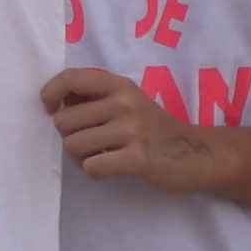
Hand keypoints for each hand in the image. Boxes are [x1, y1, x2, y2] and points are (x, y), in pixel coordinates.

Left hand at [41, 63, 221, 191]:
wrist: (200, 154)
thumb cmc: (153, 128)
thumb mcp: (128, 101)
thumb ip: (95, 98)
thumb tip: (53, 103)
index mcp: (121, 85)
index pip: (71, 77)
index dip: (50, 93)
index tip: (50, 110)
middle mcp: (126, 103)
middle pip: (63, 121)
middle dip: (69, 136)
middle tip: (90, 143)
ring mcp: (133, 130)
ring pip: (73, 145)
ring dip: (80, 157)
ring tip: (101, 156)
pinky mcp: (138, 158)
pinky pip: (91, 166)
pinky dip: (95, 172)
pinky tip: (111, 169)